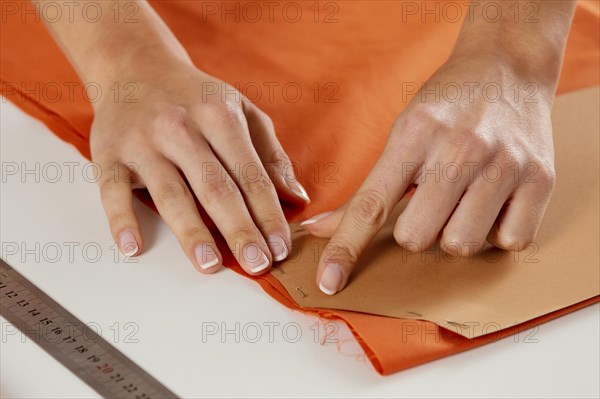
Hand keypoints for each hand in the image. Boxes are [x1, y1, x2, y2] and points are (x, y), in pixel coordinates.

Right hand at [90, 59, 308, 273]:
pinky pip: (112, 190)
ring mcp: (143, 141)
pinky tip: (133, 247)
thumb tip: (297, 197)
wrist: (135, 67)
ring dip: (191, 232)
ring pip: (171, 193)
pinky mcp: (108, 153)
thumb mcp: (242, 111)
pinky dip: (121, 219)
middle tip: (257, 265)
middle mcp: (182, 128)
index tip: (280, 248)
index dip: (268, 214)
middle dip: (239, 229)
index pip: (251, 175)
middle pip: (215, 188)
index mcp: (220, 117)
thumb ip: (271, 155)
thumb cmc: (196, 98)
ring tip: (210, 264)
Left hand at [302, 55, 556, 294]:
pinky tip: (493, 204)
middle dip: (415, 230)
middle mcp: (461, 148)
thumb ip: (368, 188)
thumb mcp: (402, 132)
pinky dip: (496, 233)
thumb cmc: (447, 106)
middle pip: (416, 236)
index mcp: (415, 134)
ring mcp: (504, 164)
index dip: (346, 247)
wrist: (508, 67)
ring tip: (462, 200)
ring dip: (454, 233)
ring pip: (461, 244)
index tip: (329, 281)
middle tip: (430, 201)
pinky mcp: (541, 179)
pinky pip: (510, 242)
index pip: (371, 205)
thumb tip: (320, 229)